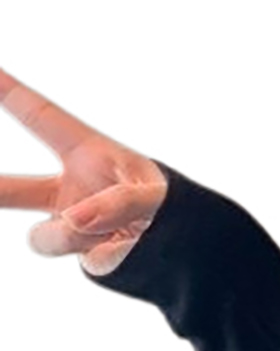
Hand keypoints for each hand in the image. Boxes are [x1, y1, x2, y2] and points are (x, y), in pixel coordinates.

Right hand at [0, 66, 166, 276]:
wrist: (191, 251)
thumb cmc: (175, 207)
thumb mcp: (157, 195)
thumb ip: (117, 202)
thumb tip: (73, 221)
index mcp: (86, 153)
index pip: (39, 116)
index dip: (6, 90)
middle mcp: (69, 187)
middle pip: (10, 189)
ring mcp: (71, 224)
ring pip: (45, 237)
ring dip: (79, 237)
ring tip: (121, 232)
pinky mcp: (82, 254)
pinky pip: (85, 260)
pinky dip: (111, 256)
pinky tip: (130, 249)